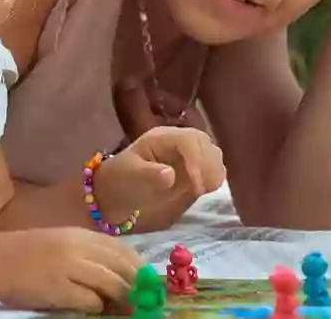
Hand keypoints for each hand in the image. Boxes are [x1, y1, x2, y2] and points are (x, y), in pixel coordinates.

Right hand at [0, 227, 143, 312]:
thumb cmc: (25, 254)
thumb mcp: (60, 244)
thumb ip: (86, 254)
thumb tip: (117, 274)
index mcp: (80, 235)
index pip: (123, 250)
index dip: (140, 268)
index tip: (148, 283)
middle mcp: (79, 248)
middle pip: (123, 267)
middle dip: (137, 287)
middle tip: (143, 302)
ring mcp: (69, 267)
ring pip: (113, 284)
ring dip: (123, 300)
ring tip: (125, 311)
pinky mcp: (59, 288)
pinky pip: (91, 300)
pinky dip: (97, 306)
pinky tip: (94, 309)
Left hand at [95, 126, 225, 226]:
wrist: (116, 192)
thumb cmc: (120, 181)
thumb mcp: (129, 178)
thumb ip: (149, 175)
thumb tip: (170, 175)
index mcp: (161, 138)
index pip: (188, 140)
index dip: (197, 160)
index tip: (195, 187)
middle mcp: (177, 141)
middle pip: (204, 143)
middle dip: (208, 165)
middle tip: (199, 190)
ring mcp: (187, 153)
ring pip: (212, 153)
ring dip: (213, 171)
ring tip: (202, 190)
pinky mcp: (194, 166)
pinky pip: (212, 167)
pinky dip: (213, 177)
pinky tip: (204, 189)